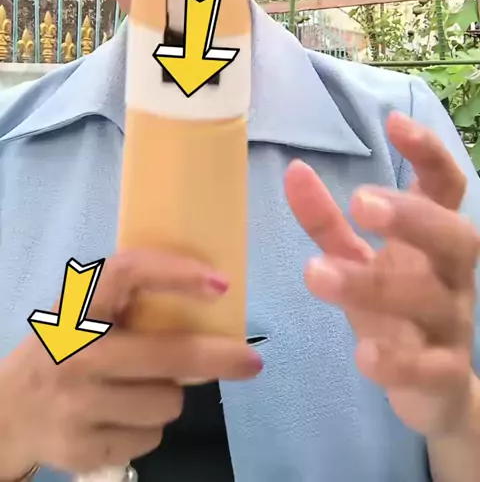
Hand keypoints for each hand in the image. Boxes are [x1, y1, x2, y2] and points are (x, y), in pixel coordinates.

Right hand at [0, 249, 261, 474]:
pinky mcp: (81, 449)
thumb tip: (211, 299)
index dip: (176, 273)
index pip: (128, 273)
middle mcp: (76, 353)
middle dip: (218, 358)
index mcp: (77, 309)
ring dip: (167, 398)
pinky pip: (149, 438)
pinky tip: (118, 418)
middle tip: (251, 361)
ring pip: (166, 404)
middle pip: (168, 356)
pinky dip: (146, 429)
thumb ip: (128, 306)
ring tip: (137, 390)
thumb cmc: (64, 352)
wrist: (6, 414)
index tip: (220, 283)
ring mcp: (76, 405)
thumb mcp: (84, 317)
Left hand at [286, 111, 479, 437]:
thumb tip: (294, 169)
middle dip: (412, 216)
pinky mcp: (444, 375)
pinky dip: (399, 361)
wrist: (436, 391)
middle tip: (361, 202)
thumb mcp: (359, 260)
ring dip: (375, 285)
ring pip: (429, 299)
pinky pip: (430, 367)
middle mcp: (452, 275)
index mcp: (435, 239)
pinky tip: (362, 353)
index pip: (447, 187)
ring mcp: (452, 325)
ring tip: (316, 273)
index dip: (429, 152)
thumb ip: (327, 220)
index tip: (394, 123)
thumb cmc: (395, 310)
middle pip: (455, 236)